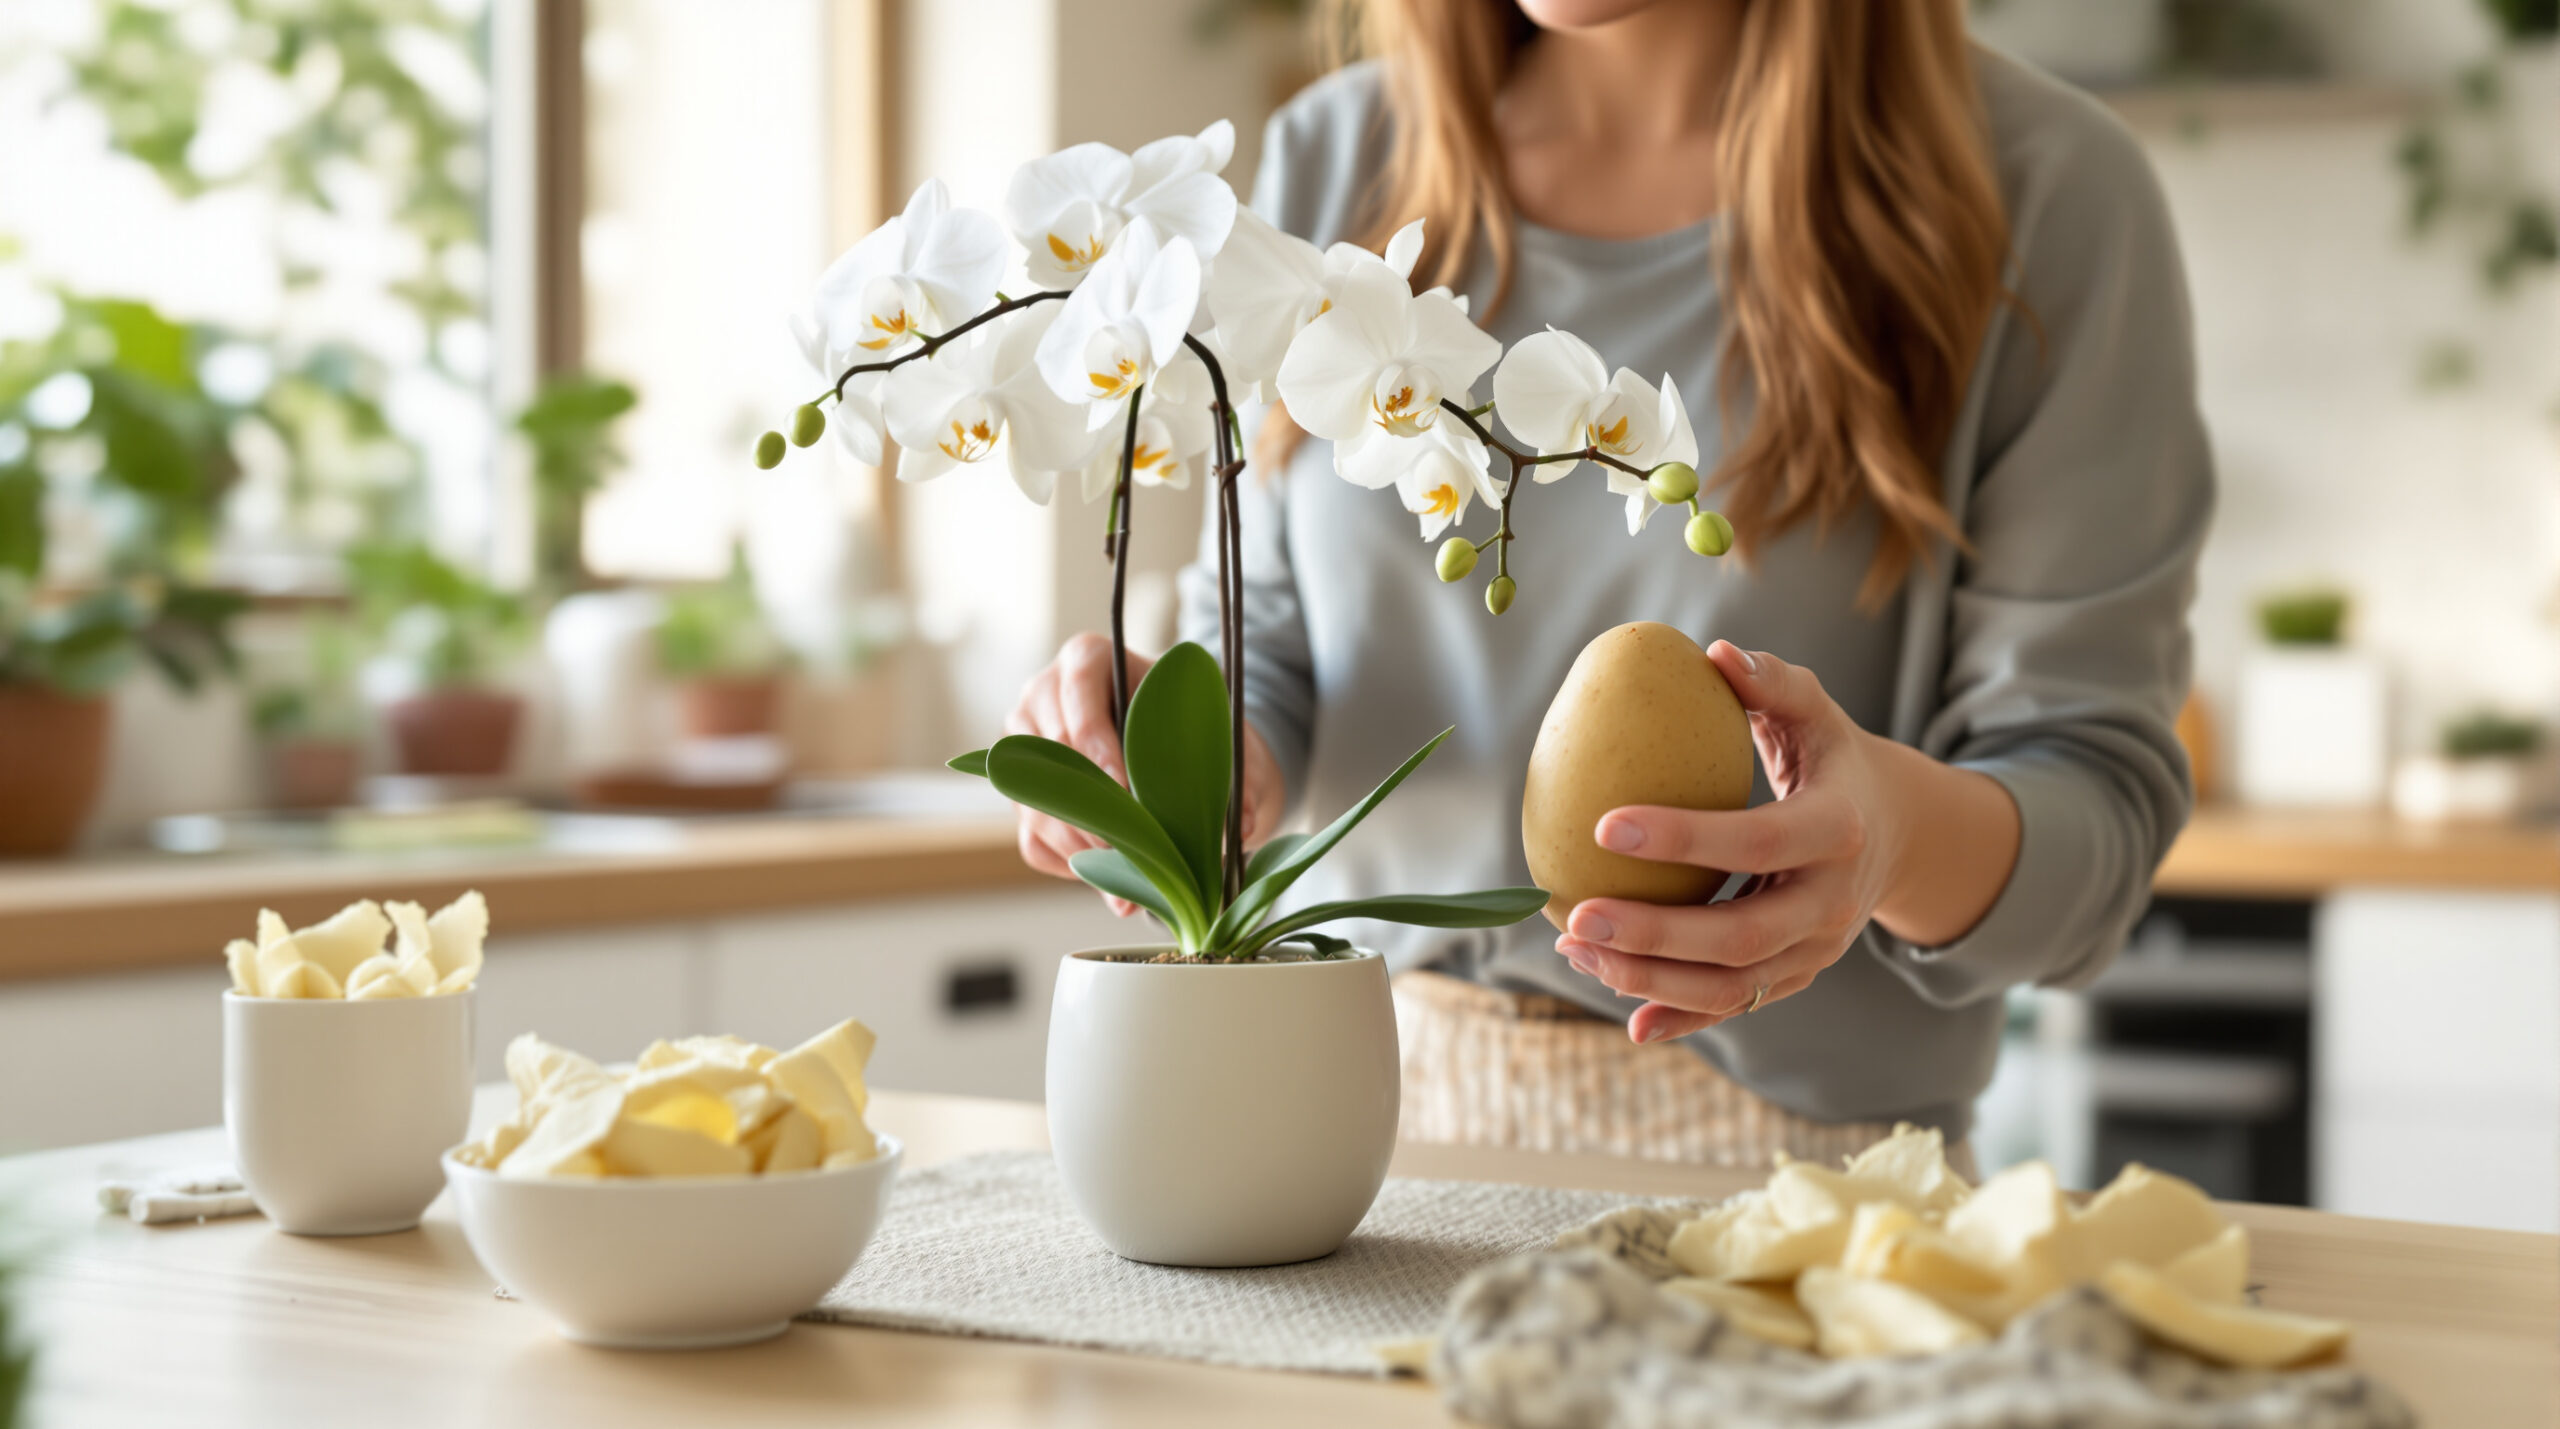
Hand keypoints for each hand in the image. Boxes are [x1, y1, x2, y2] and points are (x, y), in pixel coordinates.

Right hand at [1004, 631, 1286, 916]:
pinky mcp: (1024, 792)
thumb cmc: (1196, 725)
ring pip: (1036, 803)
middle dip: (1092, 807)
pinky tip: (1108, 869)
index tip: (1125, 788)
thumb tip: (1240, 824)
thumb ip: (1231, 767)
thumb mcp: (1219, 732)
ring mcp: (1025, 744)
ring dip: (1081, 842)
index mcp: (1087, 659)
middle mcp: (1043, 695)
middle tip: (1130, 843)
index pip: (1078, 698)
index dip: (1098, 747)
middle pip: (1049, 755)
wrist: (1182, 741)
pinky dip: (1068, 862)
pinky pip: (1033, 837)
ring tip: (1125, 867)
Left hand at [1553, 641, 2015, 1045]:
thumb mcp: (1816, 712)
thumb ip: (1773, 682)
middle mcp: (1832, 903)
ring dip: (1650, 980)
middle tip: (1576, 914)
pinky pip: (1737, 1006)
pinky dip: (1685, 1019)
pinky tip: (1630, 1022)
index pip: (1757, 841)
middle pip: (1741, 935)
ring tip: (1575, 950)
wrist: (1898, 832)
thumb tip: (1715, 654)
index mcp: (1838, 830)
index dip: (1683, 838)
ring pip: (1732, 984)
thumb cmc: (1833, 759)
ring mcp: (1816, 949)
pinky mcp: (1797, 976)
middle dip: (1654, 934)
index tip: (1604, 825)